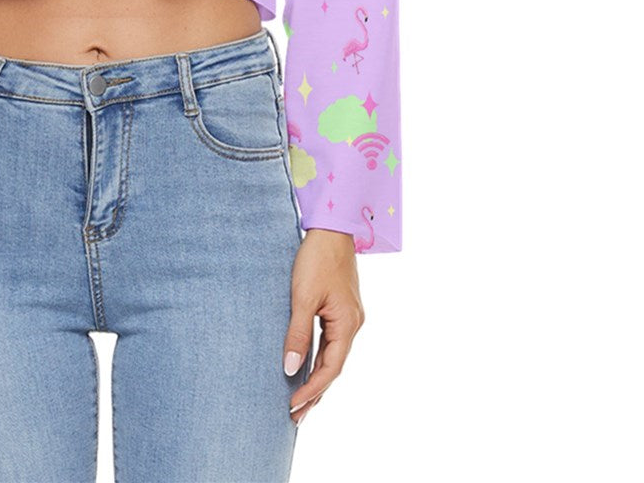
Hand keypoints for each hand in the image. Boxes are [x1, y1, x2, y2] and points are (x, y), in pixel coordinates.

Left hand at [282, 229, 364, 425]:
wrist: (331, 228)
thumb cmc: (316, 259)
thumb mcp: (303, 297)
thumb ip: (297, 333)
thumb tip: (291, 368)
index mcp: (348, 324)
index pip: (330, 368)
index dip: (312, 390)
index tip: (292, 406)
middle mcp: (353, 324)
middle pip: (334, 367)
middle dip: (315, 392)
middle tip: (295, 416)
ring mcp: (348, 317)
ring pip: (333, 356)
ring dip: (316, 377)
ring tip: (299, 400)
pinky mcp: (341, 308)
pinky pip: (330, 342)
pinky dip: (319, 358)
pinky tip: (307, 367)